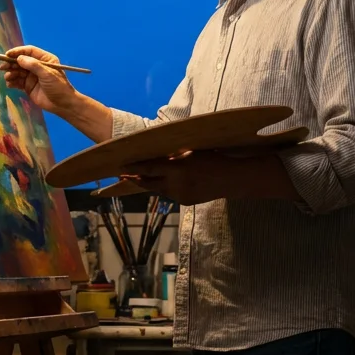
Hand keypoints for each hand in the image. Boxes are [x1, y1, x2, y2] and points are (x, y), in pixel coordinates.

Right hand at [0, 45, 78, 113]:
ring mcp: (32, 76)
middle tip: (2, 67)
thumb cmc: (58, 87)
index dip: (18, 52)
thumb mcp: (47, 74)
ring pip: (18, 71)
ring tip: (8, 77)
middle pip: (21, 61)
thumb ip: (33, 65)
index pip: (29, 51)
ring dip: (11, 73)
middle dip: (11, 63)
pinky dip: (12, 82)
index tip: (7, 54)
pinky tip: (10, 84)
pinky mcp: (28, 86)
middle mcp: (37, 66)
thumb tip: (19, 58)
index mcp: (45, 59)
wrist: (62, 105)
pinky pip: (17, 81)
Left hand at [123, 150, 292, 205]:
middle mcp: (176, 184)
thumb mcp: (191, 151)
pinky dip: (164, 188)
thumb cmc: (213, 158)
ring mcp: (181, 196)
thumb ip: (173, 155)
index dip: (134, 168)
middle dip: (135, 179)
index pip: (149, 169)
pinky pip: (170, 195)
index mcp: (177, 168)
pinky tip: (160, 184)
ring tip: (136, 179)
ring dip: (148, 184)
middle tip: (123, 175)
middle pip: (149, 183)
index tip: (121, 167)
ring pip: (158, 190)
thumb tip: (157, 154)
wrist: (232, 179)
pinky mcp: (186, 202)